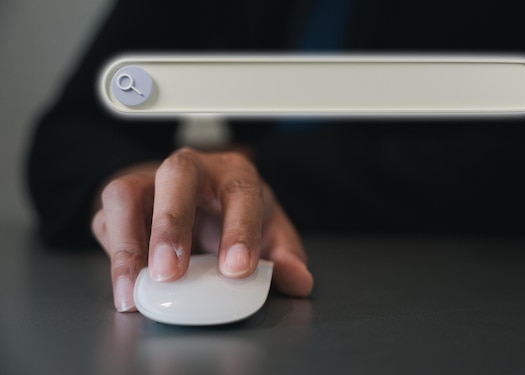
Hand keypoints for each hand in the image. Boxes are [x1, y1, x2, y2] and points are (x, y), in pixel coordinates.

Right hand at [91, 148, 313, 311]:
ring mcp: (150, 180)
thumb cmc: (232, 211)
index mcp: (234, 173)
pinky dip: (113, 255)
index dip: (239, 229)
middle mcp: (190, 168)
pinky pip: (106, 220)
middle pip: (177, 174)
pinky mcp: (122, 201)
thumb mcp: (267, 230)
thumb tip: (296, 278)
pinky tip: (126, 286)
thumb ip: (283, 254)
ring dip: (129, 241)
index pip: (240, 191)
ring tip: (137, 286)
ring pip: (127, 193)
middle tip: (171, 272)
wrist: (195, 197)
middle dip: (172, 223)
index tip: (237, 269)